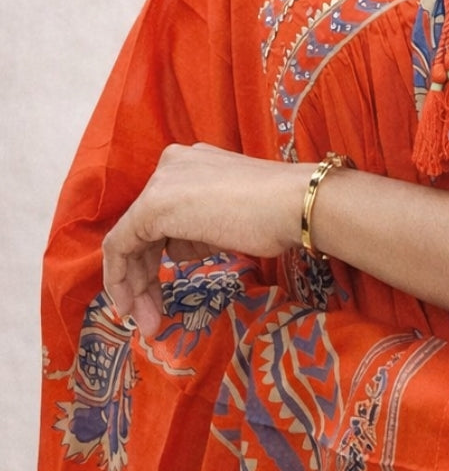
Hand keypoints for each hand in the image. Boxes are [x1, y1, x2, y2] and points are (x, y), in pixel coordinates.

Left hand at [102, 143, 306, 336]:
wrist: (292, 204)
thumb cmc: (277, 214)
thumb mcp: (228, 218)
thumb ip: (199, 226)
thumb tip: (178, 251)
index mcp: (192, 162)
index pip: (163, 217)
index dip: (157, 259)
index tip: (163, 294)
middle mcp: (172, 165)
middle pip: (144, 230)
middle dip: (146, 277)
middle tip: (154, 316)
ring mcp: (161, 182)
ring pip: (131, 241)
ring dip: (138, 286)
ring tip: (152, 322)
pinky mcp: (152, 205)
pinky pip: (120, 246)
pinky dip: (122, 280)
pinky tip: (133, 307)